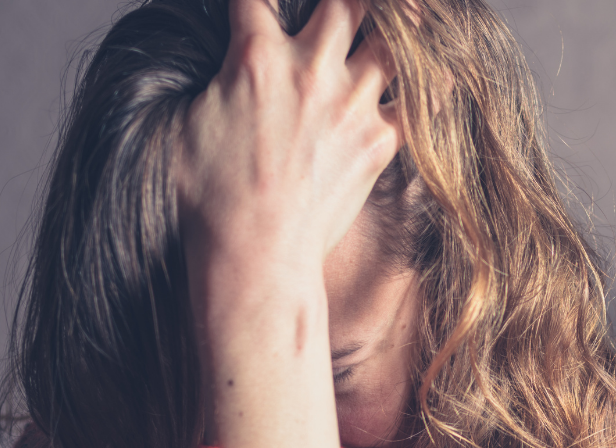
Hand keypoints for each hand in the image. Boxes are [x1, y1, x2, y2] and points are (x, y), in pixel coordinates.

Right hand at [177, 0, 401, 447]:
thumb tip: (213, 70)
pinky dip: (425, 92)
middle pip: (345, 2)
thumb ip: (207, 81)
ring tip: (398, 31)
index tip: (260, 11)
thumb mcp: (181, 124)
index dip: (258, 1)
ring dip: (393, 34)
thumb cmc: (210, 199)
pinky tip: (434, 84)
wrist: (257, 255)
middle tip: (337, 16)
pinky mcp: (378, 140)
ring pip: (393, 41)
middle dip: (341, 4)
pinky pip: (418, 103)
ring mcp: (352, 103)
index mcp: (256, 56)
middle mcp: (311, 69)